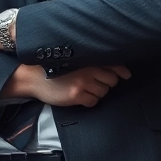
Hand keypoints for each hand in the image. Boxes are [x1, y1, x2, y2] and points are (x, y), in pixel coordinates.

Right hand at [2, 64, 130, 107]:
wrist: (33, 76)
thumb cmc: (54, 68)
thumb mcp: (72, 60)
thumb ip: (90, 61)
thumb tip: (113, 69)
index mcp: (88, 58)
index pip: (113, 64)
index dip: (122, 71)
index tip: (126, 75)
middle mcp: (88, 69)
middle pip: (111, 80)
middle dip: (106, 83)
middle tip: (94, 82)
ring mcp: (83, 82)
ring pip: (103, 92)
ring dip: (97, 92)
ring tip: (84, 88)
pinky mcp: (76, 95)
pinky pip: (93, 102)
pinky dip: (89, 101)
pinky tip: (80, 96)